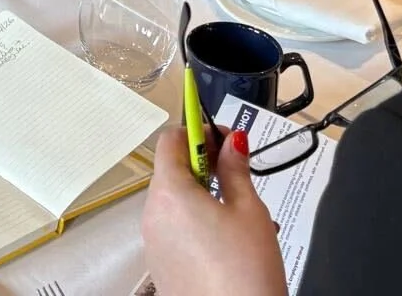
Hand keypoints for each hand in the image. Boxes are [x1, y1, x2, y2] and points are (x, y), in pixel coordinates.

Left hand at [140, 126, 286, 295]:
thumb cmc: (246, 269)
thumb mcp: (250, 211)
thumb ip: (236, 169)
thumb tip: (232, 142)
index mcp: (170, 191)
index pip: (171, 139)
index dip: (199, 131)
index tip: (226, 140)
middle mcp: (152, 213)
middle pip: (172, 169)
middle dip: (204, 164)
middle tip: (237, 172)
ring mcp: (153, 242)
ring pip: (174, 201)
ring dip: (202, 195)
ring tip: (239, 211)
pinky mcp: (161, 266)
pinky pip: (174, 229)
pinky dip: (195, 222)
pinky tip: (226, 240)